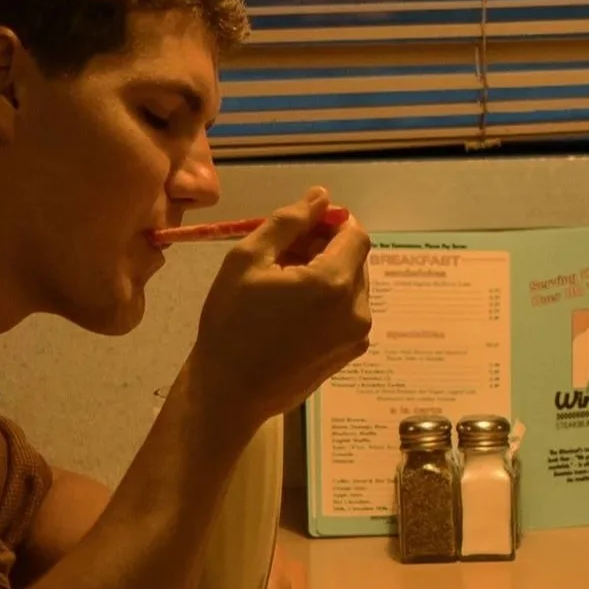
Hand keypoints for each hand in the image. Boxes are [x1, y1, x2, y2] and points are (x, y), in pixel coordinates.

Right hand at [185, 188, 373, 434]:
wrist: (231, 392)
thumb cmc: (231, 323)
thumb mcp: (248, 259)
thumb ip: (288, 222)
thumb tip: (320, 197)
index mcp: (335, 283)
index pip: (355, 234)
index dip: (331, 223)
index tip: (301, 228)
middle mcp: (357, 309)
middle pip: (355, 260)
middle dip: (326, 248)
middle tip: (282, 256)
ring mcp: (357, 336)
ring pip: (352, 286)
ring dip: (326, 275)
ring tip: (283, 286)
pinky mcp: (350, 354)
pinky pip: (347, 312)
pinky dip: (328, 302)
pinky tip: (293, 312)